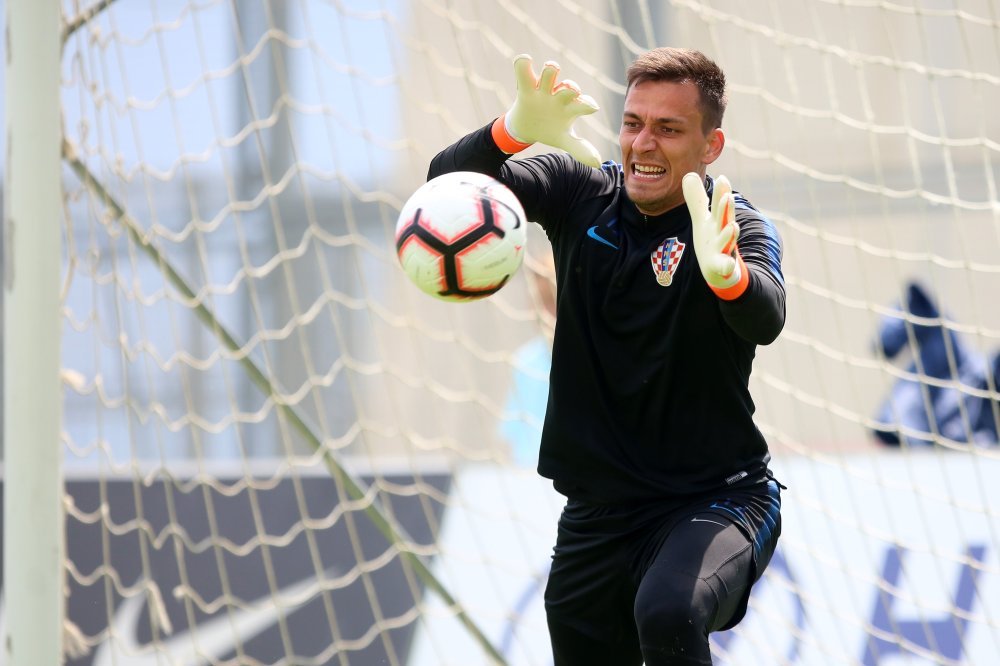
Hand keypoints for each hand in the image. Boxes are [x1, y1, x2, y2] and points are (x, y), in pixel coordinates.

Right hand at [492, 54, 601, 167]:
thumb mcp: (564, 140)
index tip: (592, 107)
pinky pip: (524, 71)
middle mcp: (559, 95)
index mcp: (570, 107)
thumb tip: (597, 163)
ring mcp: (543, 89)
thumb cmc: (550, 129)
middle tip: (572, 90)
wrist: (527, 127)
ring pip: (549, 73)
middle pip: (568, 85)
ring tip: (552, 68)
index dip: (588, 104)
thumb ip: (579, 149)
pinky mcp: (526, 87)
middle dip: (571, 86)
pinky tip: (525, 60)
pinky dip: (523, 63)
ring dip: (551, 70)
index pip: (583, 103)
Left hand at [682, 173, 748, 299]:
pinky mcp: (722, 266)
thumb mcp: (702, 219)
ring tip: (732, 227)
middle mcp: (722, 233)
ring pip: (727, 241)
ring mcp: (724, 249)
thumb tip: (689, 175)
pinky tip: (728, 265)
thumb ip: (696, 199)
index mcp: (717, 220)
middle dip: (727, 209)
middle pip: (725, 219)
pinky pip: (726, 266)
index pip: (719, 204)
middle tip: (728, 197)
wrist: (719, 270)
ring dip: (730, 234)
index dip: (721, 193)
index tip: (722, 178)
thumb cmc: (712, 241)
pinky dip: (727, 265)